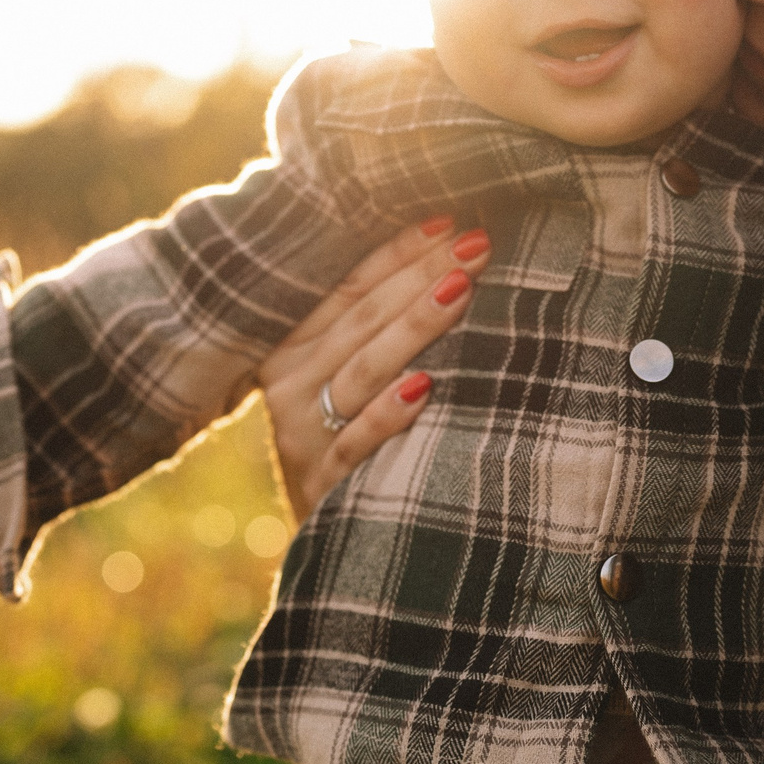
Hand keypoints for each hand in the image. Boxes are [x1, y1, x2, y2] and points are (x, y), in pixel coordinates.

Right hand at [259, 216, 492, 522]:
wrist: (332, 542)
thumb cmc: (359, 436)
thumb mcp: (357, 374)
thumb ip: (382, 321)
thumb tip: (451, 243)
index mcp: (293, 345)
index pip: (350, 287)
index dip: (400, 251)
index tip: (451, 221)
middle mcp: (286, 384)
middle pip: (362, 319)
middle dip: (423, 275)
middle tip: (477, 245)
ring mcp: (298, 435)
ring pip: (361, 370)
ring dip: (414, 327)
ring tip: (461, 290)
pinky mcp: (318, 484)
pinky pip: (354, 443)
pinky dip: (388, 415)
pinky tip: (426, 388)